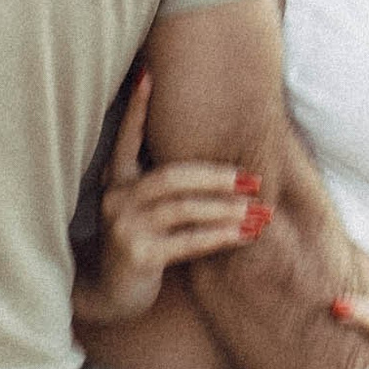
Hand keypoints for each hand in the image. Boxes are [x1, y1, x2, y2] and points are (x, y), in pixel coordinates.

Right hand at [78, 67, 270, 326]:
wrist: (109, 293)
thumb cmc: (137, 242)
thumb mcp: (141, 209)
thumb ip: (162, 184)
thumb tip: (208, 157)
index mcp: (116, 181)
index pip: (126, 138)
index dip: (136, 108)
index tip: (147, 74)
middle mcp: (116, 199)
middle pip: (171, 176)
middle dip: (217, 176)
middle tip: (254, 179)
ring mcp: (125, 228)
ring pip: (183, 208)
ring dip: (226, 208)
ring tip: (259, 211)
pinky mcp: (139, 256)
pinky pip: (188, 241)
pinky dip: (220, 236)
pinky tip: (244, 235)